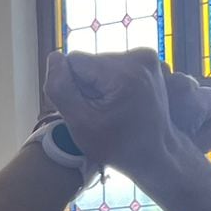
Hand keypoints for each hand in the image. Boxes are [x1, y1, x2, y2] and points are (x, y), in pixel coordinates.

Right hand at [43, 49, 210, 177]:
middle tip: (99, 113)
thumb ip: (61, 89)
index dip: (70, 87)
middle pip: (87, 62)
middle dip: (86, 86)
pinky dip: (110, 84)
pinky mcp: (148, 61)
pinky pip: (112, 67)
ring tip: (112, 110)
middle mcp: (139, 56)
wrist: (157, 153)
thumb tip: (53, 58)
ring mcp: (147, 58)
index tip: (84, 110)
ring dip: (97, 86)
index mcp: (124, 72)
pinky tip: (120, 103)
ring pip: (98, 65)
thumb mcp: (81, 124)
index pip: (73, 62)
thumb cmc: (118, 146)